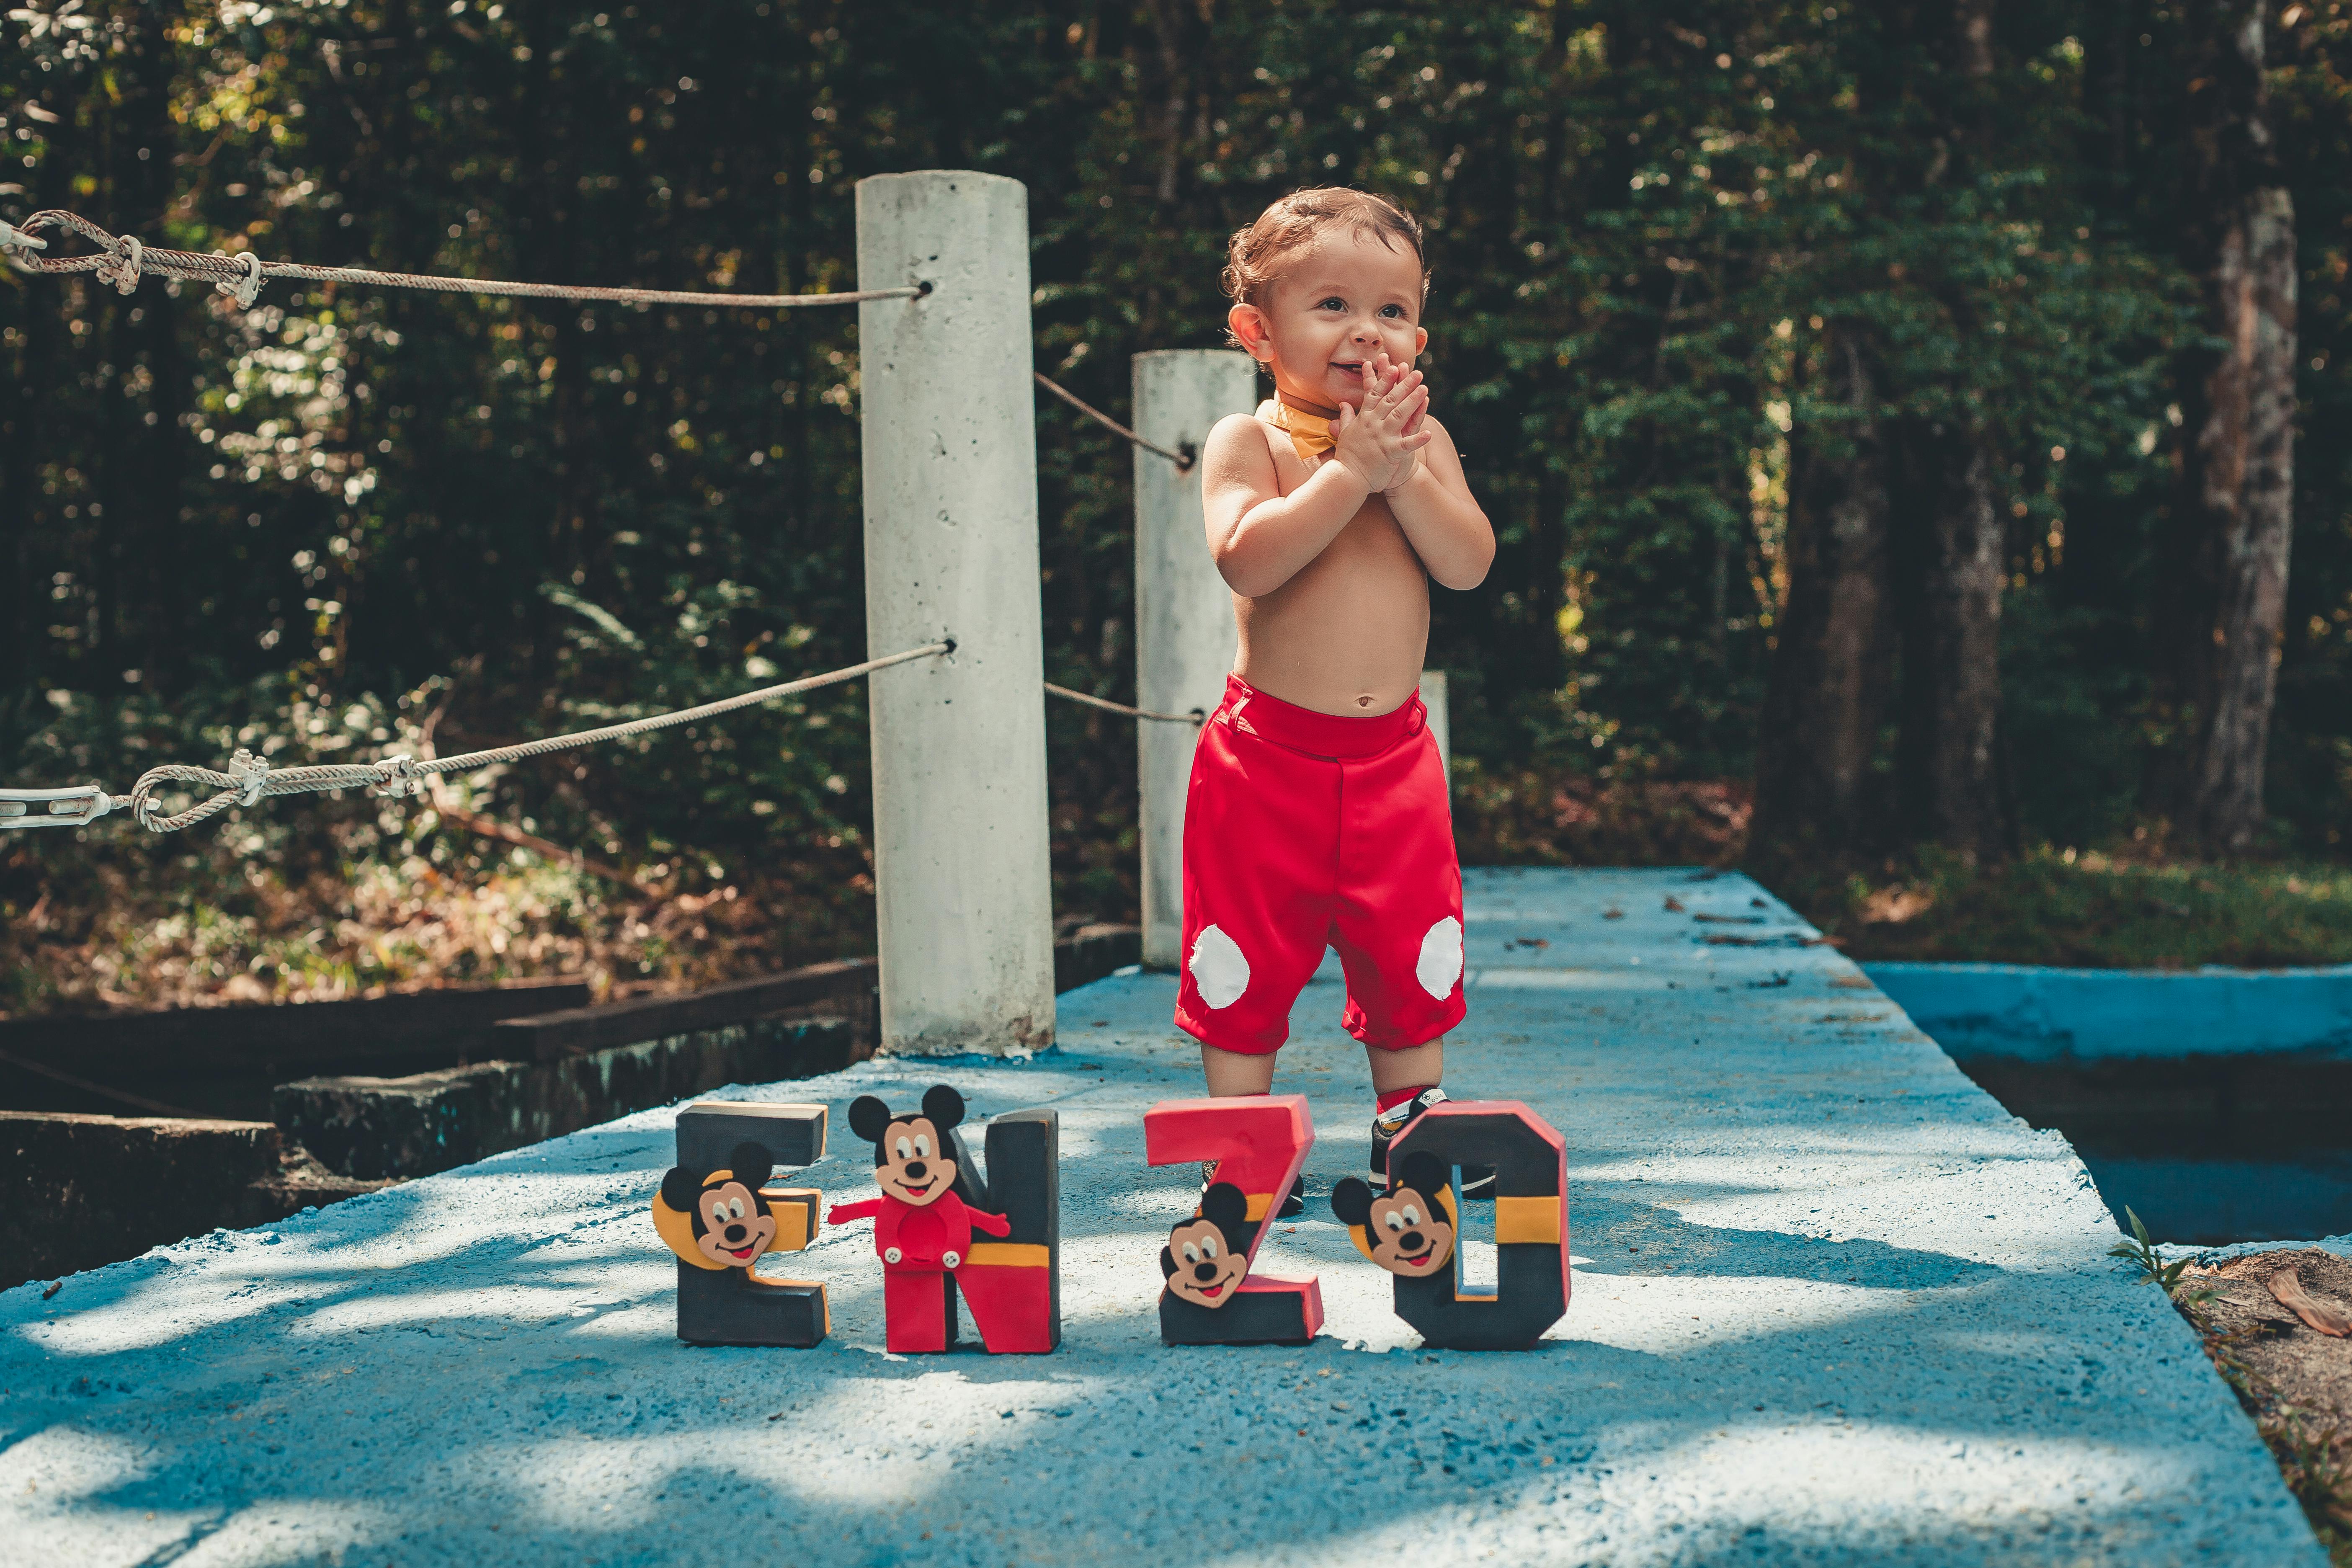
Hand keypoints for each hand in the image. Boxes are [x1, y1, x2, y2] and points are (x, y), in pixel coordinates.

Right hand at [1332, 353, 1432, 493]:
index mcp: (1364, 419)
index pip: (1375, 394)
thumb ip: (1346, 416)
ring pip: (1400, 415)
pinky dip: (1417, 440)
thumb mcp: (1345, 433)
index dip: (1385, 380)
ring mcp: (1382, 437)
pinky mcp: (1389, 452)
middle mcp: (1373, 424)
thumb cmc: (1347, 457)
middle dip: (1405, 385)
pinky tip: (1429, 434)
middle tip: (1417, 373)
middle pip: (1391, 400)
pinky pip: (1406, 445)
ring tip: (1425, 389)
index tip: (1394, 367)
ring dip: (1413, 401)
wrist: (1347, 478)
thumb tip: (1343, 403)